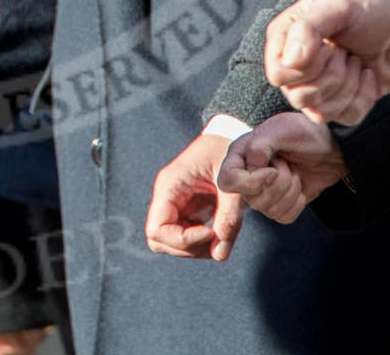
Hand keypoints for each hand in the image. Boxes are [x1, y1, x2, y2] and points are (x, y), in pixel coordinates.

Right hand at [144, 132, 245, 261]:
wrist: (231, 133)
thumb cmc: (228, 151)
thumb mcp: (232, 183)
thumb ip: (228, 217)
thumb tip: (219, 254)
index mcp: (170, 185)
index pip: (157, 230)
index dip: (182, 241)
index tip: (209, 232)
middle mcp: (167, 196)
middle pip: (160, 241)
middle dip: (188, 247)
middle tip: (215, 238)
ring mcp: (176, 204)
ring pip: (172, 242)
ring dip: (197, 247)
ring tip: (222, 233)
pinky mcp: (188, 208)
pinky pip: (187, 235)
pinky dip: (203, 241)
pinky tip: (221, 228)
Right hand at [216, 113, 346, 223]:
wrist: (330, 148)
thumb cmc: (304, 133)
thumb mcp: (279, 129)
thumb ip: (258, 146)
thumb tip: (252, 170)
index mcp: (240, 155)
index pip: (228, 181)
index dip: (250, 182)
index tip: (272, 171)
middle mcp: (247, 175)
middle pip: (252, 199)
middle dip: (280, 183)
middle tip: (287, 163)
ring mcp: (263, 192)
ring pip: (269, 210)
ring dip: (290, 190)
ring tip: (294, 171)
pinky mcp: (280, 204)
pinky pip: (283, 217)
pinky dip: (297, 203)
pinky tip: (299, 185)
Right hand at [263, 0, 389, 125]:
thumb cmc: (370, 8)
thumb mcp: (339, 5)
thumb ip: (308, 28)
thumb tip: (290, 62)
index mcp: (285, 38)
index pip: (278, 74)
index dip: (305, 67)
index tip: (328, 45)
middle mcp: (296, 66)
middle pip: (299, 97)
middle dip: (333, 75)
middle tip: (345, 51)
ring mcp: (318, 87)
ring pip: (321, 112)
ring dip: (349, 86)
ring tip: (356, 60)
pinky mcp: (342, 103)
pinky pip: (346, 118)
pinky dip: (364, 96)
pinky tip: (367, 74)